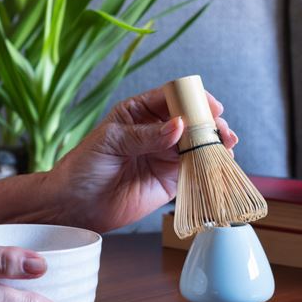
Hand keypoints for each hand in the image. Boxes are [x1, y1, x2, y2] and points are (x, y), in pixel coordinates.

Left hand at [48, 86, 236, 231]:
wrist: (76, 205)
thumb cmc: (84, 166)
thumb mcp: (111, 142)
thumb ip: (145, 135)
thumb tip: (178, 125)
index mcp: (139, 111)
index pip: (172, 97)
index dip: (193, 98)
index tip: (210, 106)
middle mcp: (157, 130)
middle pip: (192, 119)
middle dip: (210, 122)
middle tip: (220, 129)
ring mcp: (166, 154)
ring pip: (198, 143)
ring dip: (215, 143)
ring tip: (226, 145)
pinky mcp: (171, 179)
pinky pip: (196, 169)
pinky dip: (211, 166)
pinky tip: (220, 163)